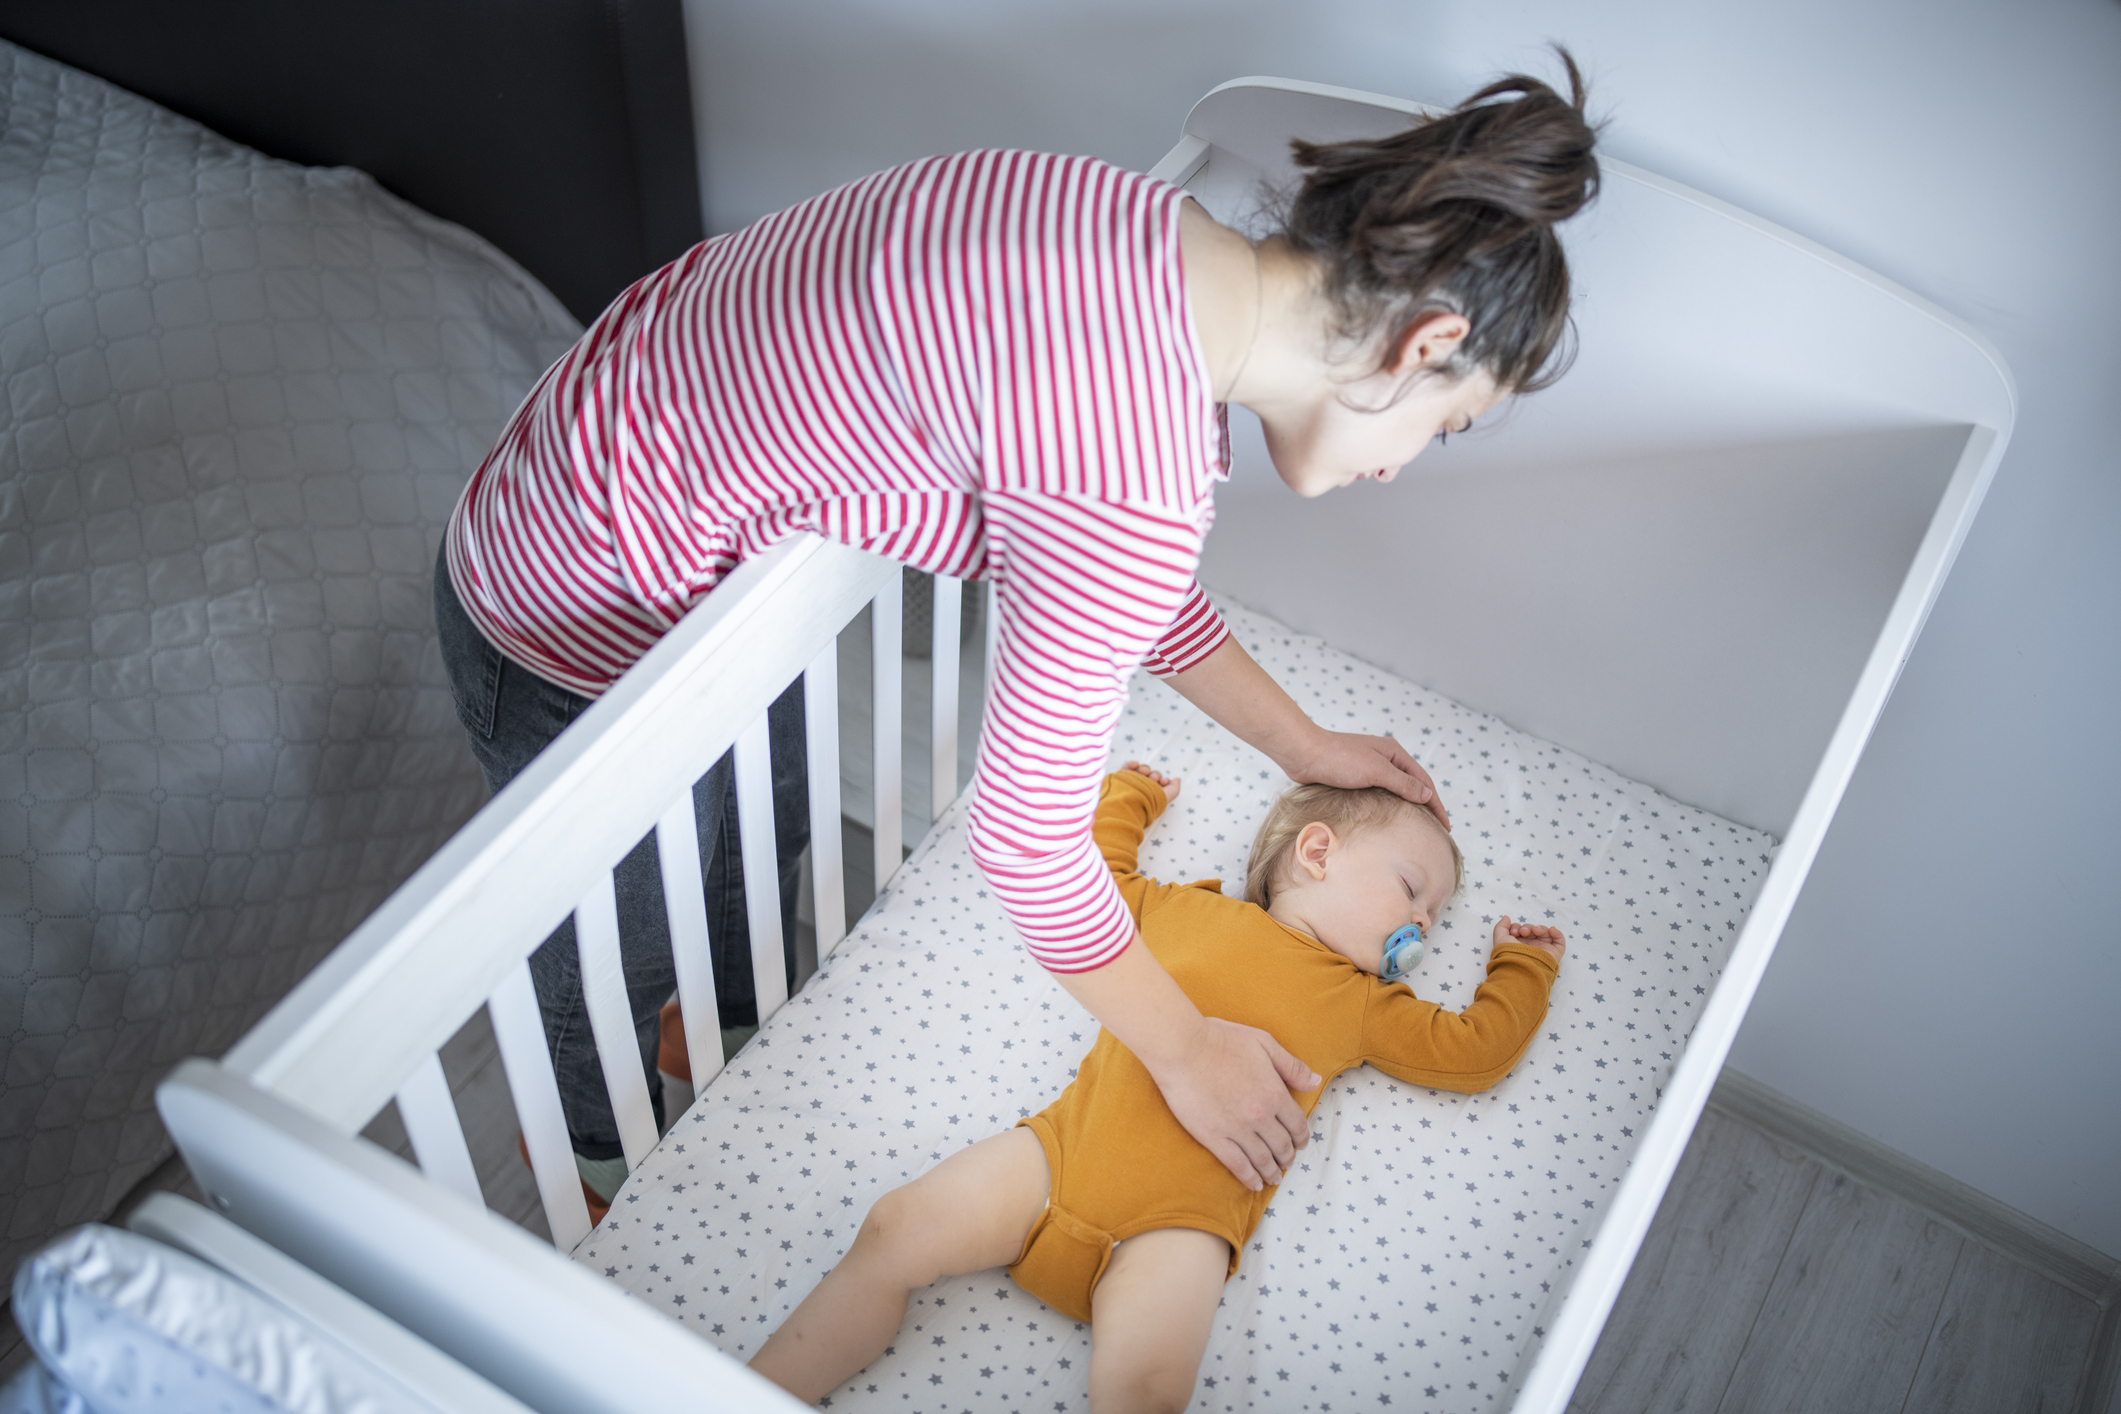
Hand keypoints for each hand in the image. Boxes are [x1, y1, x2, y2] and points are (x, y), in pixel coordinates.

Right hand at [1120, 760, 1180, 800]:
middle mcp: (1143, 788)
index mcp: (1153, 794)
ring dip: (1145, 768)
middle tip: (1153, 779)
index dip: (1163, 780)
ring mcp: (1133, 782)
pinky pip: (1127, 767)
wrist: (1129, 803)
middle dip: (1155, 775)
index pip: (1160, 783)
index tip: (1163, 782)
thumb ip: (1174, 788)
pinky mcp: (1122, 777)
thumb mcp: (1166, 797)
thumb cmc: (1148, 802)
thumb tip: (1177, 779)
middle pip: (1152, 775)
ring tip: (1144, 772)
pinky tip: (1135, 765)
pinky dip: (1132, 764)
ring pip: (1142, 770)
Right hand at [1149, 1018, 1320, 1190]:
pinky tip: (1254, 1184)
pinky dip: (1249, 1178)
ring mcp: (1237, 1129)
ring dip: (1272, 1171)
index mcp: (1275, 1093)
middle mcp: (1260, 1116)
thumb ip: (1291, 1066)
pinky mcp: (1214, 1138)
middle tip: (1288, 1162)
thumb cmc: (1221, 1039)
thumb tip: (1316, 1081)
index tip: (1301, 1144)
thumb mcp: (1263, 1044)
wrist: (1182, 1047)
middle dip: (1288, 1156)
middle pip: (1282, 1145)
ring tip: (1274, 1178)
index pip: (1297, 1124)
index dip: (1302, 1137)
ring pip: (1263, 1159)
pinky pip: (1237, 1165)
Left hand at [1283, 729, 1449, 830]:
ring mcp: (1370, 767)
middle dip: (1426, 805)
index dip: (1436, 804)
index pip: (1424, 782)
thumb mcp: (1375, 771)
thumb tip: (1426, 795)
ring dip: (1408, 806)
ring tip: (1417, 826)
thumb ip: (1402, 783)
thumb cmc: (1338, 759)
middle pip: (1413, 785)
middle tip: (1435, 829)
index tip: (1445, 826)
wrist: (1304, 753)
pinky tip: (1390, 817)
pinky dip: (1391, 805)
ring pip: (1397, 790)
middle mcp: (1385, 758)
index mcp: (1394, 753)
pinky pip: (1380, 793)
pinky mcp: (1355, 776)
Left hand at [1495, 916, 1564, 961]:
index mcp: (1519, 945)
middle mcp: (1531, 947)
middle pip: (1533, 931)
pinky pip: (1559, 941)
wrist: (1521, 968)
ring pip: (1545, 934)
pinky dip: (1557, 933)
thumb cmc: (1509, 954)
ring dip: (1540, 928)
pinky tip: (1551, 930)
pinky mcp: (1554, 953)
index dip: (1517, 927)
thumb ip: (1501, 926)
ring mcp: (1543, 950)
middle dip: (1527, 928)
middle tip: (1523, 932)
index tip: (1514, 932)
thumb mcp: (1500, 938)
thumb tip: (1506, 917)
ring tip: (1535, 931)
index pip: (1521, 931)